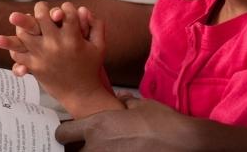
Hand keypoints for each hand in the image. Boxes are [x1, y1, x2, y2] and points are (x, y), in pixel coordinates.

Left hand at [0, 2, 119, 118]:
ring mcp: (43, 55)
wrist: (82, 94)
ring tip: (27, 24)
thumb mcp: (99, 46)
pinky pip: (18, 53)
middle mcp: (56, 44)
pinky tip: (22, 44)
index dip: (65, 7)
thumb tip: (84, 9)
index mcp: (73, 38)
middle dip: (41, 8)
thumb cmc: (91, 68)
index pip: (66, 11)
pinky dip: (16, 48)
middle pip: (41, 16)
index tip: (64, 9)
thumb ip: (96, 25)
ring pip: (24, 32)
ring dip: (23, 25)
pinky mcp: (34, 66)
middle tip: (41, 9)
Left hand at [55, 96, 211, 151]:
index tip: (69, 135)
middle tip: (86, 145)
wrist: (182, 142)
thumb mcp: (140, 105)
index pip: (64, 133)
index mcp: (97, 126)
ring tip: (107, 148)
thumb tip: (121, 100)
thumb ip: (124, 103)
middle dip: (77, 149)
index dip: (65, 134)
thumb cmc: (162, 122)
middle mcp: (97, 146)